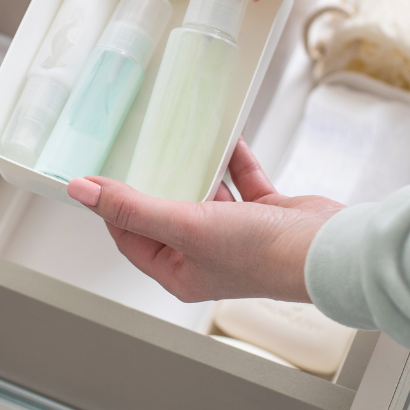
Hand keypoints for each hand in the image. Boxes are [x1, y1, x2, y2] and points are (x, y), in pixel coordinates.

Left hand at [66, 138, 343, 302]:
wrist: (326, 250)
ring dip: (197, 167)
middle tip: (140, 151)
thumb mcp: (185, 226)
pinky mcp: (265, 214)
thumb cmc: (261, 254)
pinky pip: (242, 181)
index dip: (114, 209)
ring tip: (181, 138)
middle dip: (156, 182)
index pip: (132, 238)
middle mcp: (206, 254)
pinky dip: (234, 160)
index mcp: (181, 270)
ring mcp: (237, 234)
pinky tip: (228, 138)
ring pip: (206, 194)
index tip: (100, 177)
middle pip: (168, 213)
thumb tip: (83, 191)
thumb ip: (134, 207)